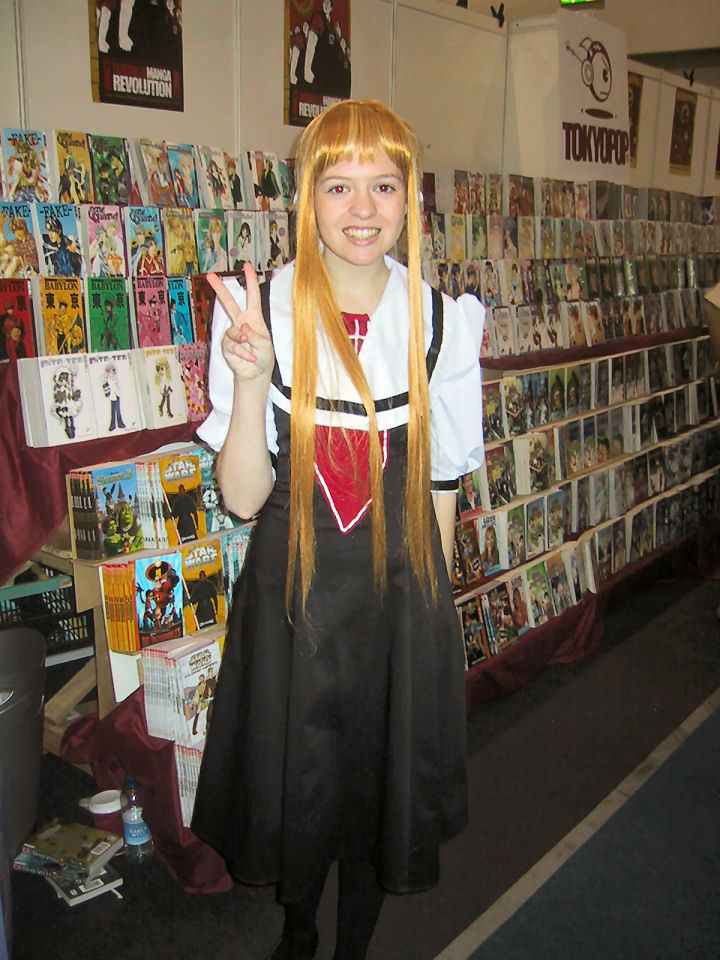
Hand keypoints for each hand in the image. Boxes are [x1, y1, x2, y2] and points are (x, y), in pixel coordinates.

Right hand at [206, 263, 273, 382]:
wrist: (256, 373)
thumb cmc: (263, 355)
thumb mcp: (264, 343)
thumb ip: (254, 335)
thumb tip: (242, 329)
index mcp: (253, 318)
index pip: (252, 296)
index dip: (250, 280)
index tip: (247, 265)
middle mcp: (241, 322)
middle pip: (229, 303)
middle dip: (220, 289)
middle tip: (209, 275)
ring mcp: (232, 333)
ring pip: (234, 332)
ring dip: (244, 342)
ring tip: (252, 350)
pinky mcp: (226, 345)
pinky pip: (233, 346)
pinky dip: (243, 352)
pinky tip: (249, 357)